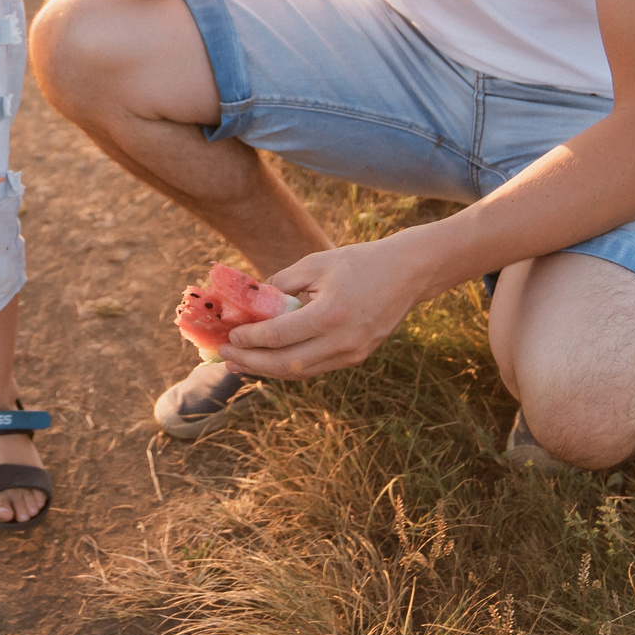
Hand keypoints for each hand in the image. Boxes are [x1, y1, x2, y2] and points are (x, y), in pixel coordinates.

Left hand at [217, 242, 424, 379]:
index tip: (230, 336)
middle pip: (286, 364)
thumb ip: (280, 283)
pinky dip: (289, 366)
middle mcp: (342, 341)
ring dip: (267, 371)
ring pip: (300, 372)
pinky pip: (315, 368)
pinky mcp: (357, 357)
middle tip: (226, 357)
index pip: (279, 336)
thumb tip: (248, 300)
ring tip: (240, 365)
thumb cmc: (360, 262)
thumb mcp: (316, 264)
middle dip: (252, 363)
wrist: (408, 272)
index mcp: (330, 314)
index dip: (250, 339)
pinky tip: (269, 361)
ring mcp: (352, 354)